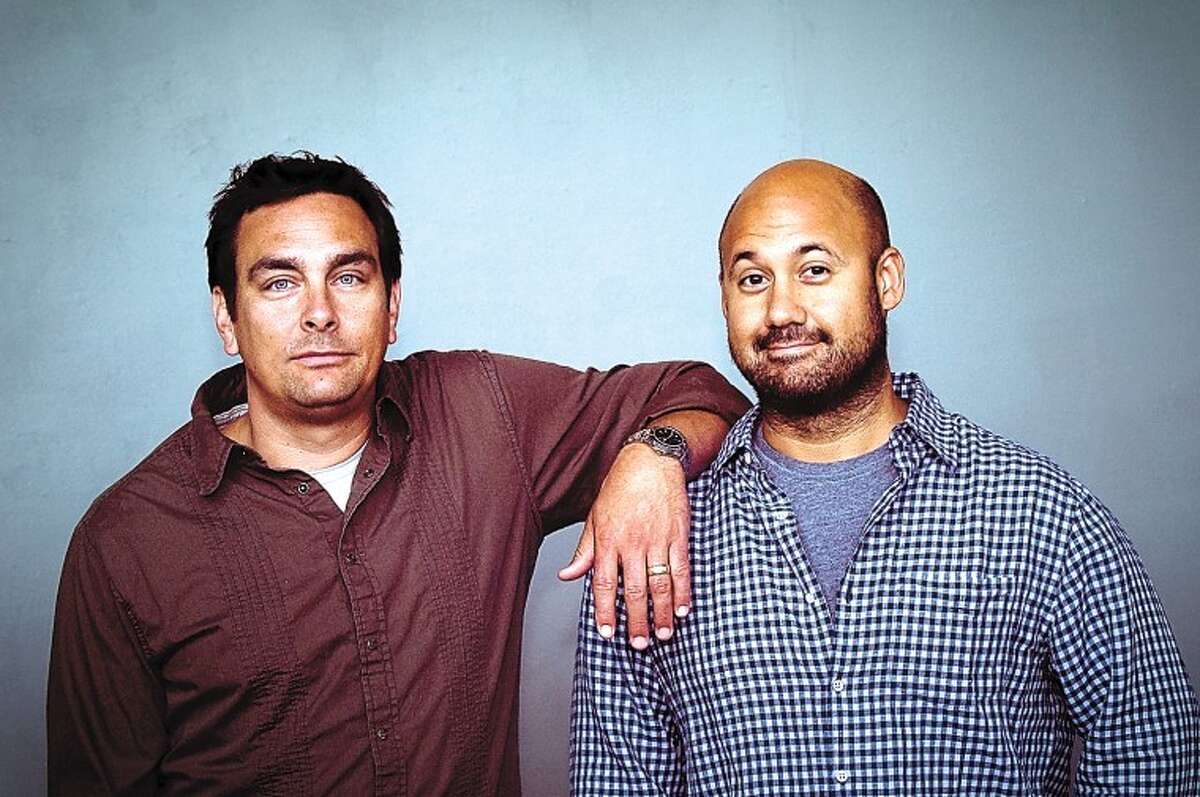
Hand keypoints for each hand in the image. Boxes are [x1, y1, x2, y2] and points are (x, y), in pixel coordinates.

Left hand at [557, 443, 690, 648]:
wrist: (651, 461)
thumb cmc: (619, 488)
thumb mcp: (595, 517)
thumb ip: (584, 550)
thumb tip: (566, 576)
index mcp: (608, 540)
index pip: (603, 583)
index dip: (605, 611)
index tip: (608, 633)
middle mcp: (632, 543)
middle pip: (634, 590)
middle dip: (637, 621)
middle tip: (639, 644)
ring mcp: (657, 540)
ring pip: (660, 584)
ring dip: (662, 613)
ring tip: (663, 634)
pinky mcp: (678, 535)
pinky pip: (682, 568)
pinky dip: (683, 591)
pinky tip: (683, 609)